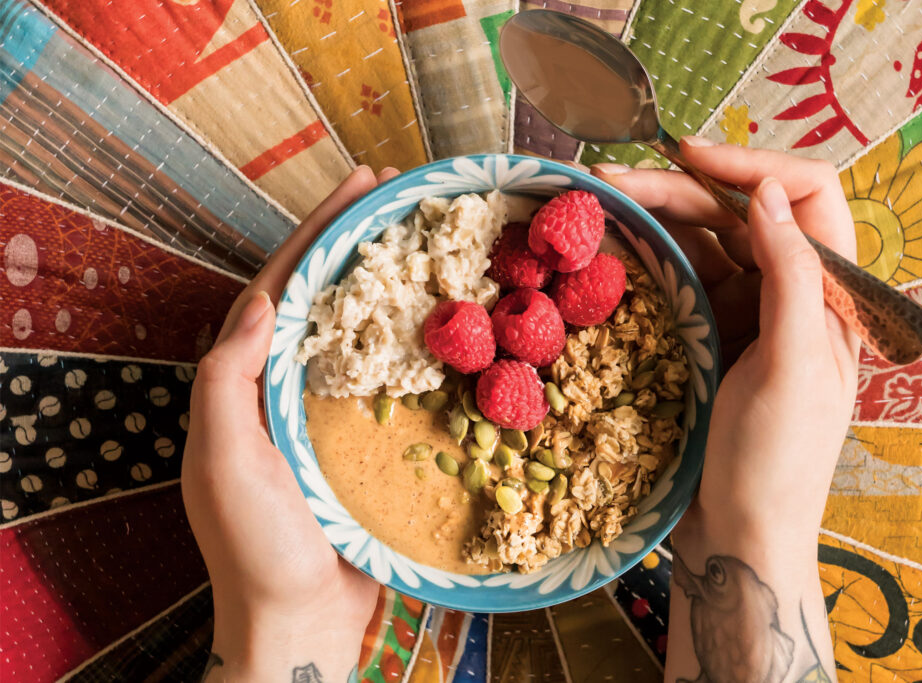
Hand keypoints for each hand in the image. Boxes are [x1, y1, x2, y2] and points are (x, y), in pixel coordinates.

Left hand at [182, 166, 398, 680]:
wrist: (301, 623)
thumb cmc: (257, 549)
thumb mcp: (224, 462)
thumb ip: (229, 380)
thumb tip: (265, 298)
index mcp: (247, 383)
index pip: (282, 286)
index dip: (319, 230)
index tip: (361, 184)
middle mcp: (285, 387)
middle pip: (323, 296)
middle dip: (357, 240)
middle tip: (402, 195)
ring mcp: (327, 412)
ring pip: (359, 330)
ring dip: (389, 282)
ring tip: (429, 241)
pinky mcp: (364, 441)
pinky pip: (390, 378)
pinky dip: (416, 344)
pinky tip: (449, 325)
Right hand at [594, 140, 858, 680]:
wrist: (738, 535)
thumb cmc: (778, 462)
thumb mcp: (794, 366)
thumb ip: (791, 275)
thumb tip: (765, 193)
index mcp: (830, 294)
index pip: (807, 196)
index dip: (753, 163)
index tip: (690, 157)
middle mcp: (787, 293)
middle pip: (737, 213)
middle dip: (678, 189)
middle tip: (611, 182)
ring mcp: (741, 314)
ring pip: (699, 242)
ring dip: (651, 218)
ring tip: (595, 204)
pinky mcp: (702, 337)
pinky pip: (672, 282)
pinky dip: (640, 260)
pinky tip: (604, 248)